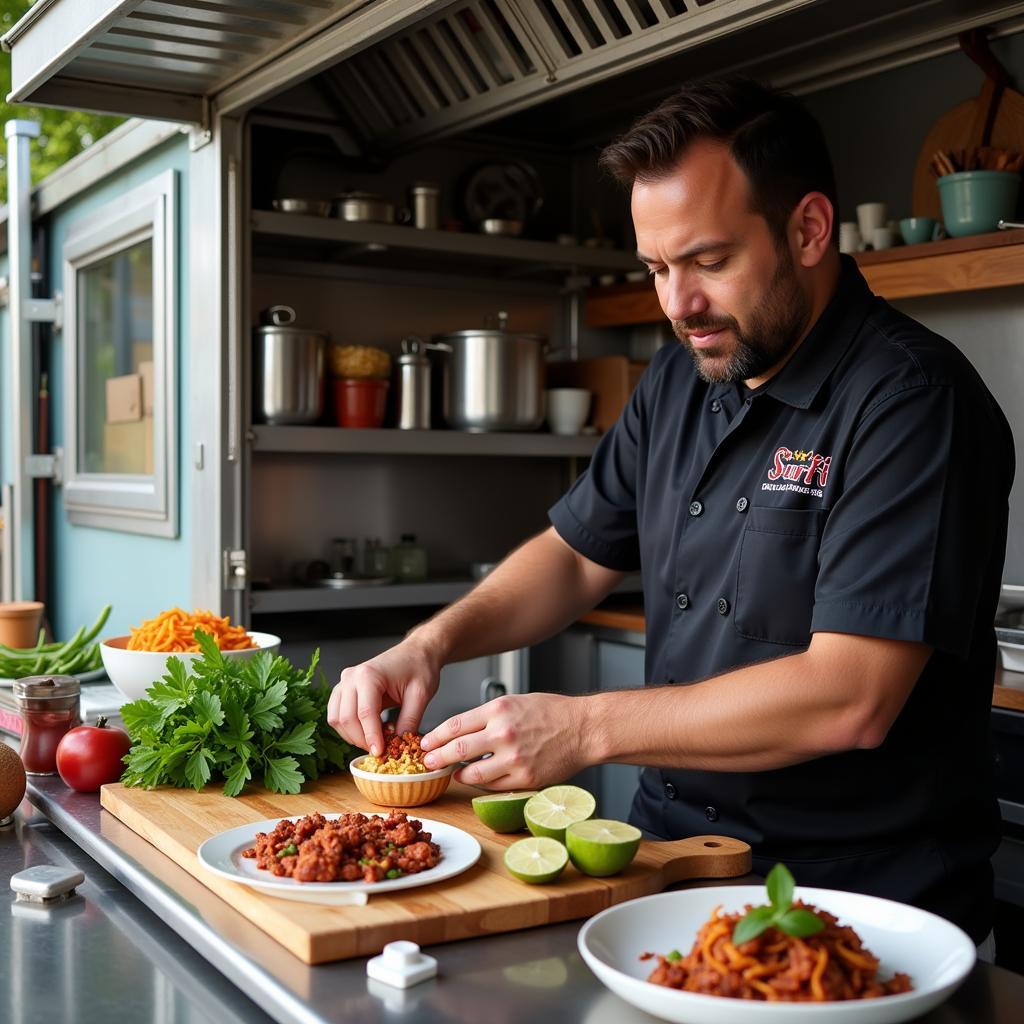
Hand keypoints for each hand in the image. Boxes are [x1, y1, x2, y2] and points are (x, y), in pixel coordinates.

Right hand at [328, 637, 441, 756]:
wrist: (416, 653)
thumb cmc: (419, 667)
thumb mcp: (421, 695)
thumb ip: (409, 720)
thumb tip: (398, 745)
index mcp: (369, 675)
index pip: (365, 713)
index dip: (372, 737)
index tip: (380, 753)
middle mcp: (351, 677)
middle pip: (346, 718)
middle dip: (362, 739)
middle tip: (380, 750)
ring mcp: (344, 682)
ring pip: (336, 719)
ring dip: (353, 736)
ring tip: (376, 739)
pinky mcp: (343, 690)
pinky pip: (337, 715)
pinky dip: (349, 728)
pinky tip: (369, 731)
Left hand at [420, 693, 589, 788]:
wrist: (584, 728)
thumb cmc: (551, 712)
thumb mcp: (514, 702)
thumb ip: (487, 716)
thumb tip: (460, 730)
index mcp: (498, 710)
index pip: (455, 725)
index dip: (435, 736)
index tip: (425, 742)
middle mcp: (504, 733)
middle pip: (458, 749)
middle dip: (437, 758)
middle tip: (428, 762)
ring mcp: (514, 758)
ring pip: (473, 772)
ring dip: (459, 774)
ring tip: (453, 773)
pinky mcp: (525, 778)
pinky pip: (494, 786)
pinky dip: (482, 783)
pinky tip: (478, 779)